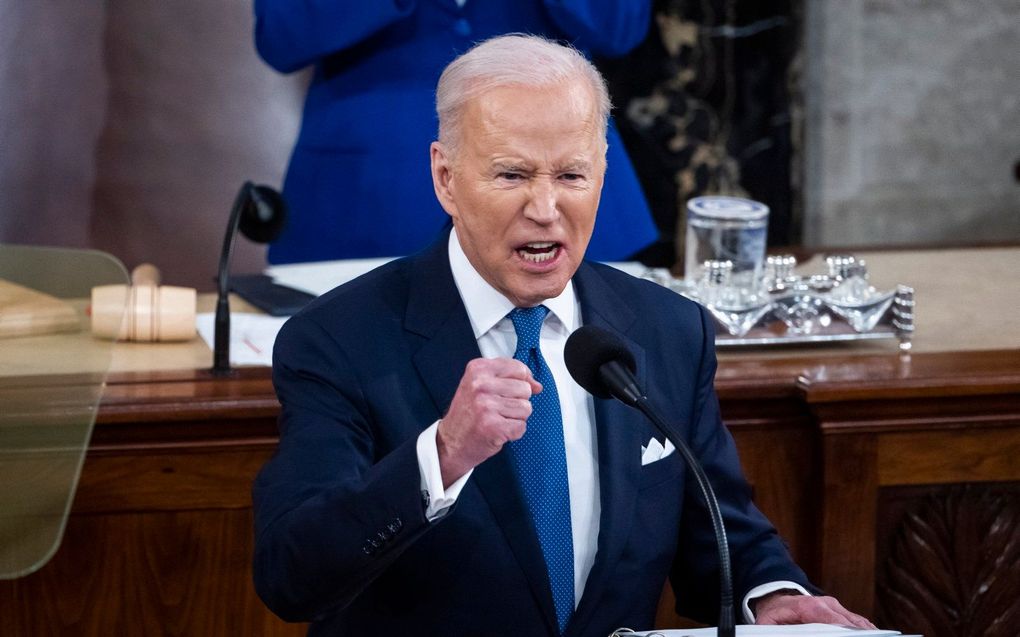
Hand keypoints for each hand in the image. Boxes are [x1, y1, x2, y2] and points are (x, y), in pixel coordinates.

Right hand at [436, 358, 540, 486]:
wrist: (450, 443)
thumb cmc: (468, 414)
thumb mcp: (482, 385)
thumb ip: (510, 379)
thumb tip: (538, 386)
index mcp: (478, 369)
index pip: (518, 368)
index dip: (522, 381)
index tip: (509, 391)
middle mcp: (480, 385)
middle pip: (525, 388)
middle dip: (517, 402)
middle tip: (496, 409)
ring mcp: (486, 406)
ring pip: (526, 408)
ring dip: (515, 418)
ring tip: (497, 420)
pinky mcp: (492, 426)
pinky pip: (521, 427)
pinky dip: (513, 433)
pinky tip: (497, 431)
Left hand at [754, 591, 875, 628]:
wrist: (777, 598)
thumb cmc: (774, 613)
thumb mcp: (768, 623)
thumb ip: (773, 632)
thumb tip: (775, 635)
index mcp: (809, 607)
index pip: (834, 622)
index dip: (845, 632)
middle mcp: (826, 604)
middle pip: (849, 623)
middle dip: (857, 634)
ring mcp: (834, 606)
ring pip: (856, 621)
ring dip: (865, 632)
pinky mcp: (839, 610)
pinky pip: (857, 621)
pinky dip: (865, 629)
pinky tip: (872, 635)